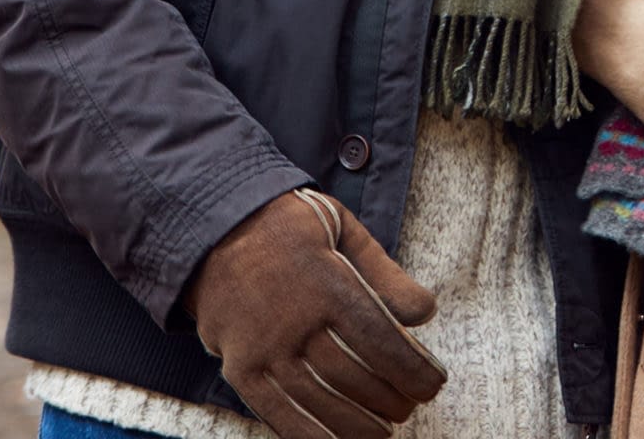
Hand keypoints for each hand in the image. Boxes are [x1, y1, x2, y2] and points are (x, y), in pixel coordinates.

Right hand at [187, 189, 446, 437]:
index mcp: (327, 282)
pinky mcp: (240, 367)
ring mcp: (264, 348)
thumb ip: (384, 271)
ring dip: (359, 425)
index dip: (413, 372)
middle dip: (392, 400)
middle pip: (356, 378)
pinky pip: (278, 414)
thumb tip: (423, 313)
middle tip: (409, 405)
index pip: (382, 342)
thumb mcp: (342, 227)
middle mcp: (294, 320)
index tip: (432, 385)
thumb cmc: (286, 225)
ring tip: (383, 430)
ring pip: (321, 403)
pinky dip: (311, 435)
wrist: (211, 227)